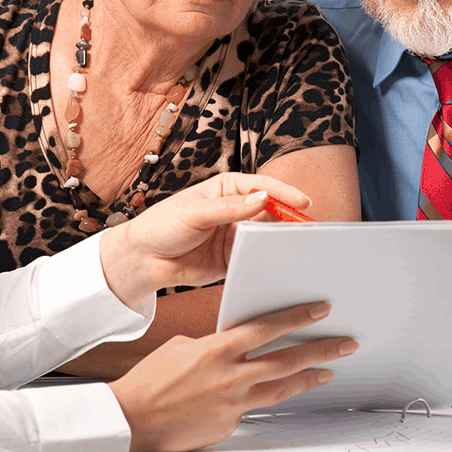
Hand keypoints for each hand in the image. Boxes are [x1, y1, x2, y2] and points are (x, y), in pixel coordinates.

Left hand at [99, 173, 310, 306]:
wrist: (144, 259)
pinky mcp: (232, 259)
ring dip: (279, 241)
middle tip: (307, 229)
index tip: (303, 202)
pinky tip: (278, 264)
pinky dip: (266, 260)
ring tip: (297, 248)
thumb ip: (228, 208)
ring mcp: (234, 235)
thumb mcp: (194, 213)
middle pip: (269, 212)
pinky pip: (254, 258)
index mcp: (225, 190)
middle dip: (287, 219)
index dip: (283, 193)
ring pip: (265, 236)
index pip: (260, 187)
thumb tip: (262, 199)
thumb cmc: (162, 225)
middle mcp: (234, 211)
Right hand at [109, 301, 356, 451]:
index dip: (296, 318)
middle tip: (344, 343)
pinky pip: (254, 409)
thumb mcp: (182, 347)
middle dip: (319, 350)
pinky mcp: (229, 424)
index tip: (319, 310)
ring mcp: (232, 403)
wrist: (133, 418)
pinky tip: (274, 394)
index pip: (265, 329)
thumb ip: (214, 345)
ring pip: (281, 389)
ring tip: (327, 371)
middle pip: (286, 361)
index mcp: (215, 349)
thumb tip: (233, 345)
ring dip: (308, 378)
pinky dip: (265, 399)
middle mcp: (229, 376)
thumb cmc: (151, 380)